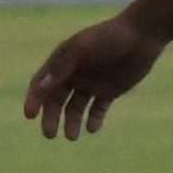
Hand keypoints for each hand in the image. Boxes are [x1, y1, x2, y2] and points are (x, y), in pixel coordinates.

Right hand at [26, 11, 164, 138]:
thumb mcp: (81, 49)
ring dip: (72, 122)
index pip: (41, 85)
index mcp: (62, 63)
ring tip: (72, 137)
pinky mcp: (110, 91)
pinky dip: (94, 119)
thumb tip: (40, 88)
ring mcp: (91, 84)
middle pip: (56, 101)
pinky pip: (98, 109)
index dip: (34, 100)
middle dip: (51, 118)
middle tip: (49, 135)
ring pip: (76, 108)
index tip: (30, 115)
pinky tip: (92, 128)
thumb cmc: (109, 37)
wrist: (143, 35)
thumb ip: (61, 68)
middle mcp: (73, 75)